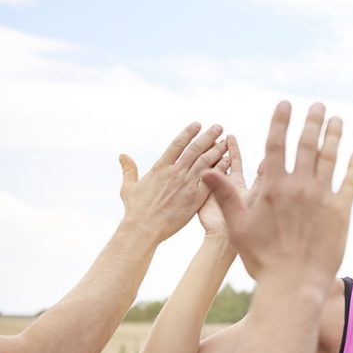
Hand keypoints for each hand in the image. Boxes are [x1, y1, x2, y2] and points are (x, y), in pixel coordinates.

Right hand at [119, 122, 225, 242]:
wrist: (144, 228)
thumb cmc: (135, 210)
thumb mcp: (129, 187)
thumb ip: (129, 170)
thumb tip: (123, 155)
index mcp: (160, 167)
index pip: (177, 144)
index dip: (188, 133)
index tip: (197, 124)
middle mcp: (175, 172)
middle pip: (195, 149)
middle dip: (208, 136)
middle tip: (218, 127)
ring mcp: (186, 184)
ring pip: (205, 161)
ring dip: (217, 150)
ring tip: (226, 141)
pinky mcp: (196, 197)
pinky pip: (212, 180)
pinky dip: (221, 169)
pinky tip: (229, 161)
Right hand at [202, 102, 352, 289]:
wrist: (293, 283)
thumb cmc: (262, 258)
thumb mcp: (237, 226)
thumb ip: (225, 195)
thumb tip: (205, 171)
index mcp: (272, 186)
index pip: (277, 144)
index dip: (281, 121)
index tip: (286, 104)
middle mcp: (299, 186)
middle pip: (307, 144)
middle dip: (312, 121)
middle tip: (318, 105)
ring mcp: (322, 197)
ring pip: (330, 158)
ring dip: (334, 136)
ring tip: (337, 121)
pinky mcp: (341, 212)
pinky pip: (350, 183)